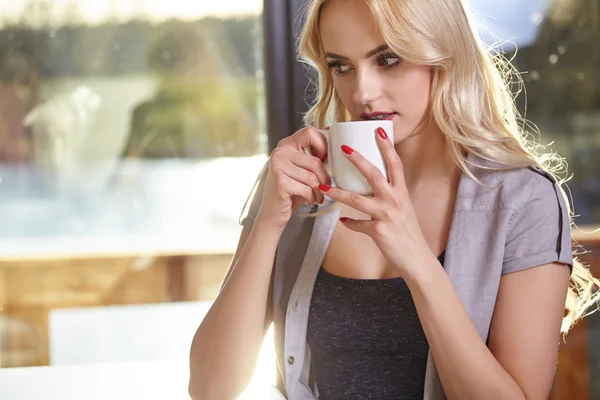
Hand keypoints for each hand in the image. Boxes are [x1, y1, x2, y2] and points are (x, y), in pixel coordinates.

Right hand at [255, 127, 330, 230]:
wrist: (273, 214)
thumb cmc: (293, 191)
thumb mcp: (302, 170)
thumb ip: (313, 157)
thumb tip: (340, 147)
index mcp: (286, 145)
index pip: (310, 132)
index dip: (323, 145)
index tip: (325, 161)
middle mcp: (279, 152)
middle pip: (315, 161)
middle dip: (324, 178)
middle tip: (325, 188)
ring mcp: (278, 166)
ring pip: (312, 177)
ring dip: (319, 191)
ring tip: (317, 196)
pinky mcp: (280, 182)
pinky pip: (307, 188)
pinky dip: (312, 197)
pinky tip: (310, 200)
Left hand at [318, 127, 432, 276]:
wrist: (416, 259)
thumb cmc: (407, 233)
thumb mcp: (403, 209)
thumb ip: (390, 195)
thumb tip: (373, 184)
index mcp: (401, 192)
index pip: (395, 164)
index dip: (387, 146)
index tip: (378, 130)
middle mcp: (395, 200)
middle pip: (375, 174)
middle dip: (358, 160)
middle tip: (343, 148)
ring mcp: (386, 215)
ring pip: (357, 200)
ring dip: (338, 192)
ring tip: (324, 185)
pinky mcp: (379, 231)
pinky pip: (357, 224)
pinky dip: (349, 223)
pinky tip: (342, 221)